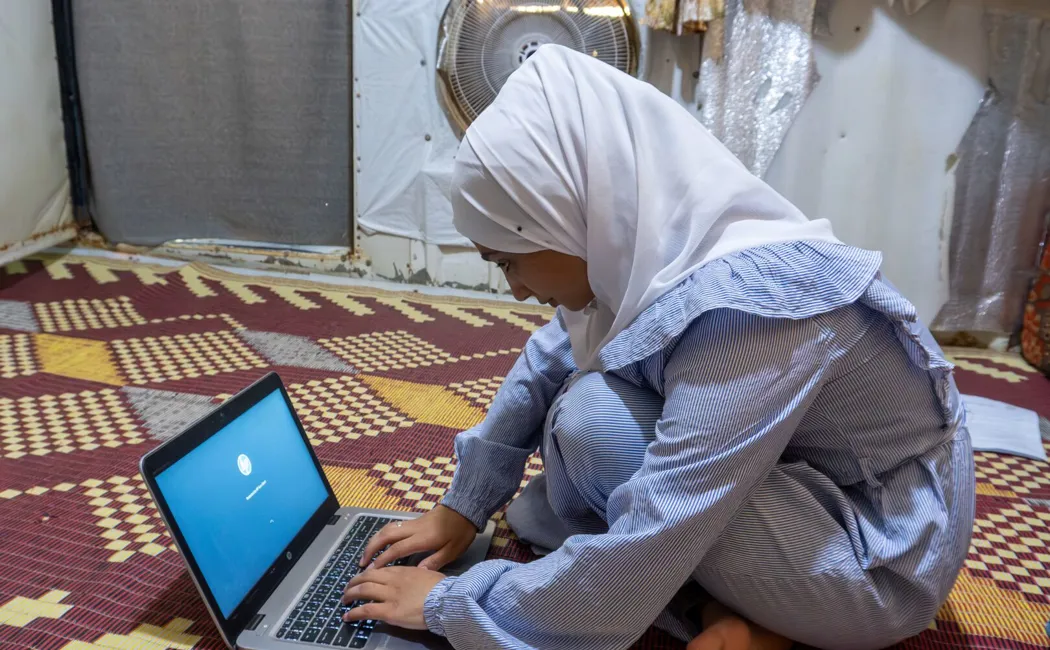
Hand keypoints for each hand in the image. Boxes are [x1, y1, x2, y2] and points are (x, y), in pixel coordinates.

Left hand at [342, 566, 445, 630]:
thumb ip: (419, 574)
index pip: (379, 570)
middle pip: (367, 577)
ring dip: (350, 594)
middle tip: (348, 588)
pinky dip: (354, 613)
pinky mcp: (389, 612)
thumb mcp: (429, 574)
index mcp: (403, 571)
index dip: (367, 574)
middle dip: (354, 582)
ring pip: (363, 590)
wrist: (446, 600)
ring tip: (344, 599)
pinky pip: (367, 610)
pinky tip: (347, 616)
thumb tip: (417, 574)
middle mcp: (393, 580)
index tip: (362, 577)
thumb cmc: (442, 588)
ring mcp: (390, 596)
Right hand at [360, 505, 476, 570]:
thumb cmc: (461, 531)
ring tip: (367, 554)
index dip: (383, 559)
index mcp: (422, 537)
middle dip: (371, 548)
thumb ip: (435, 561)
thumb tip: (417, 572)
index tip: (372, 570)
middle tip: (362, 563)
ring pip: (387, 528)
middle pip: (385, 535)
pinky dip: (382, 535)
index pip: (397, 549)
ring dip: (374, 540)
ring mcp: (412, 523)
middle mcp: (413, 528)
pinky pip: (393, 527)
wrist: (466, 507)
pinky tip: (380, 542)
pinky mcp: (414, 520)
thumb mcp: (453, 550)